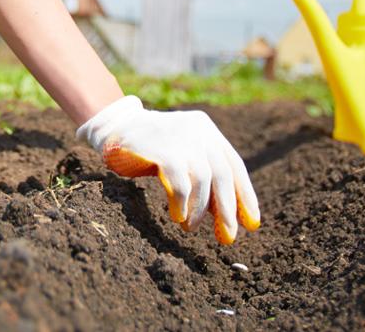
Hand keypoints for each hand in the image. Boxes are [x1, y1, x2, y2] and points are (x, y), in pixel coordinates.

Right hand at [77, 96, 260, 243]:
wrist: (113, 127)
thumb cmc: (150, 147)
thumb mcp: (181, 155)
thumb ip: (202, 175)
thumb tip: (227, 215)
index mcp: (207, 130)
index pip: (234, 165)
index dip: (245, 196)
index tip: (251, 223)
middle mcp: (198, 131)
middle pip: (223, 174)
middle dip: (227, 209)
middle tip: (228, 236)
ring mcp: (181, 138)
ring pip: (203, 180)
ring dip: (200, 210)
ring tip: (191, 226)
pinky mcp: (163, 150)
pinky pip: (181, 183)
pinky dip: (182, 203)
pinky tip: (177, 215)